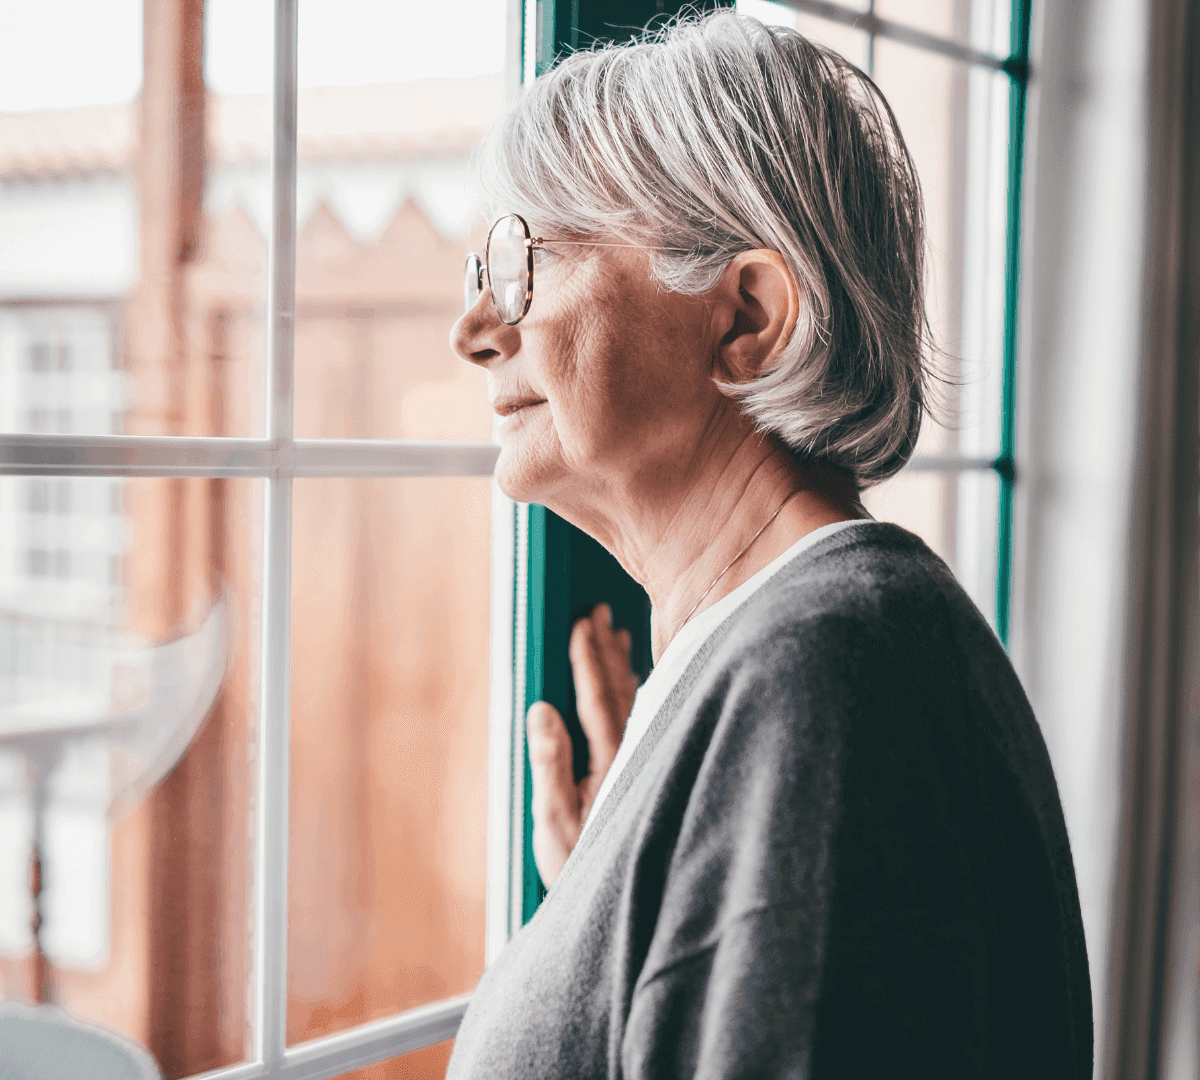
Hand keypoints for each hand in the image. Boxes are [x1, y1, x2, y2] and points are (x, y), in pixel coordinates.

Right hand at [527, 603, 639, 887]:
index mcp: (611, 762)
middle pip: (620, 690)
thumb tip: (540, 707)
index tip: (582, 621)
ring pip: (636, 700)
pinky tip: (635, 679)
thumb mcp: (554, 821)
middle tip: (600, 609)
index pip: (598, 698)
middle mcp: (634, 756)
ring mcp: (644, 762)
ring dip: (623, 664)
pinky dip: (634, 690)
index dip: (588, 658)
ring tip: (618, 632)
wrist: (620, 904)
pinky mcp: (648, 770)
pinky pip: (644, 716)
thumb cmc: (578, 866)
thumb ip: (550, 762)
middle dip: (607, 649)